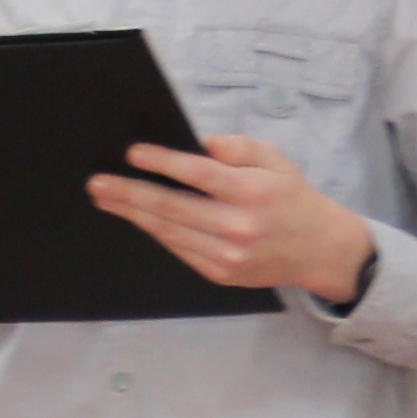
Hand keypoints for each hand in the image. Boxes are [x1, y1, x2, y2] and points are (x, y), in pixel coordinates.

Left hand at [89, 135, 375, 302]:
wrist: (318, 250)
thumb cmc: (291, 197)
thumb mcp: (276, 160)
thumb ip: (241, 148)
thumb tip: (204, 144)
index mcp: (253, 192)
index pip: (198, 175)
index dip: (162, 163)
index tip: (132, 153)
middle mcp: (238, 227)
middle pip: (173, 207)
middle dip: (130, 194)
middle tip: (98, 184)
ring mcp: (228, 255)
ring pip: (170, 232)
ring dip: (134, 214)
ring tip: (107, 200)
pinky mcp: (221, 273)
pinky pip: (179, 250)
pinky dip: (156, 232)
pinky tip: (137, 218)